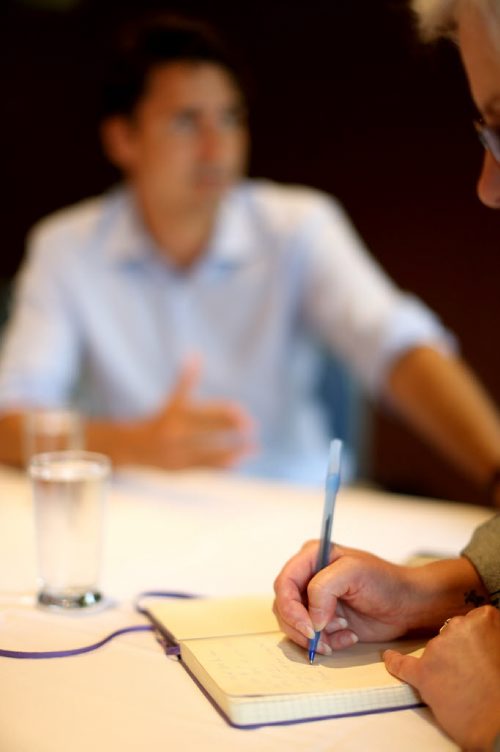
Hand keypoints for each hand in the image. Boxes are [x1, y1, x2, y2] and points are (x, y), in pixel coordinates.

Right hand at [116, 360, 256, 468]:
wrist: (132, 448)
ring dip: (234, 450)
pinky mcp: (179, 469)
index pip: (205, 412)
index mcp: (175, 415)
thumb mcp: (173, 401)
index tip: (243, 413)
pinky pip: (205, 468)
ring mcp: (176, 453)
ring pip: (209, 452)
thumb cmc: (160, 420)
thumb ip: (186, 380)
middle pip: (208, 431)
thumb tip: (195, 354)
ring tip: (254, 448)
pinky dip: (223, 465)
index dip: (225, 413)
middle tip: (253, 427)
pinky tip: (240, 460)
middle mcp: (175, 434)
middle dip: (230, 429)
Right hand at [273, 541, 415, 654]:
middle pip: (284, 606)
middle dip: (300, 626)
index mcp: (311, 557)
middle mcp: (308, 577)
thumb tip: (311, 618)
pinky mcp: (323, 621)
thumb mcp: (354, 572)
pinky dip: (328, 642)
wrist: (406, 605)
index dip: (290, 607)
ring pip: (294, 625)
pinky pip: (311, 637)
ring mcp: (314, 600)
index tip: (308, 626)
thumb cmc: (384, 581)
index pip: (284, 583)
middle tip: (320, 638)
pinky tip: (348, 636)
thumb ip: (324, 588)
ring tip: (343, 631)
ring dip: (316, 636)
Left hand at [384, 606, 499, 750]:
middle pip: (452, 633)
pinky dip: (395, 661)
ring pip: (436, 650)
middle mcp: (458, 627)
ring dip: (445, 663)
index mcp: (484, 620)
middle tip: (474, 671)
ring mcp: (439, 649)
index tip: (478, 648)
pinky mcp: (425, 673)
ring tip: (465, 686)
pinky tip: (389, 658)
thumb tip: (483, 642)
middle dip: (459, 649)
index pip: (474, 619)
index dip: (474, 637)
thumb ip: (491, 639)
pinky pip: (403, 664)